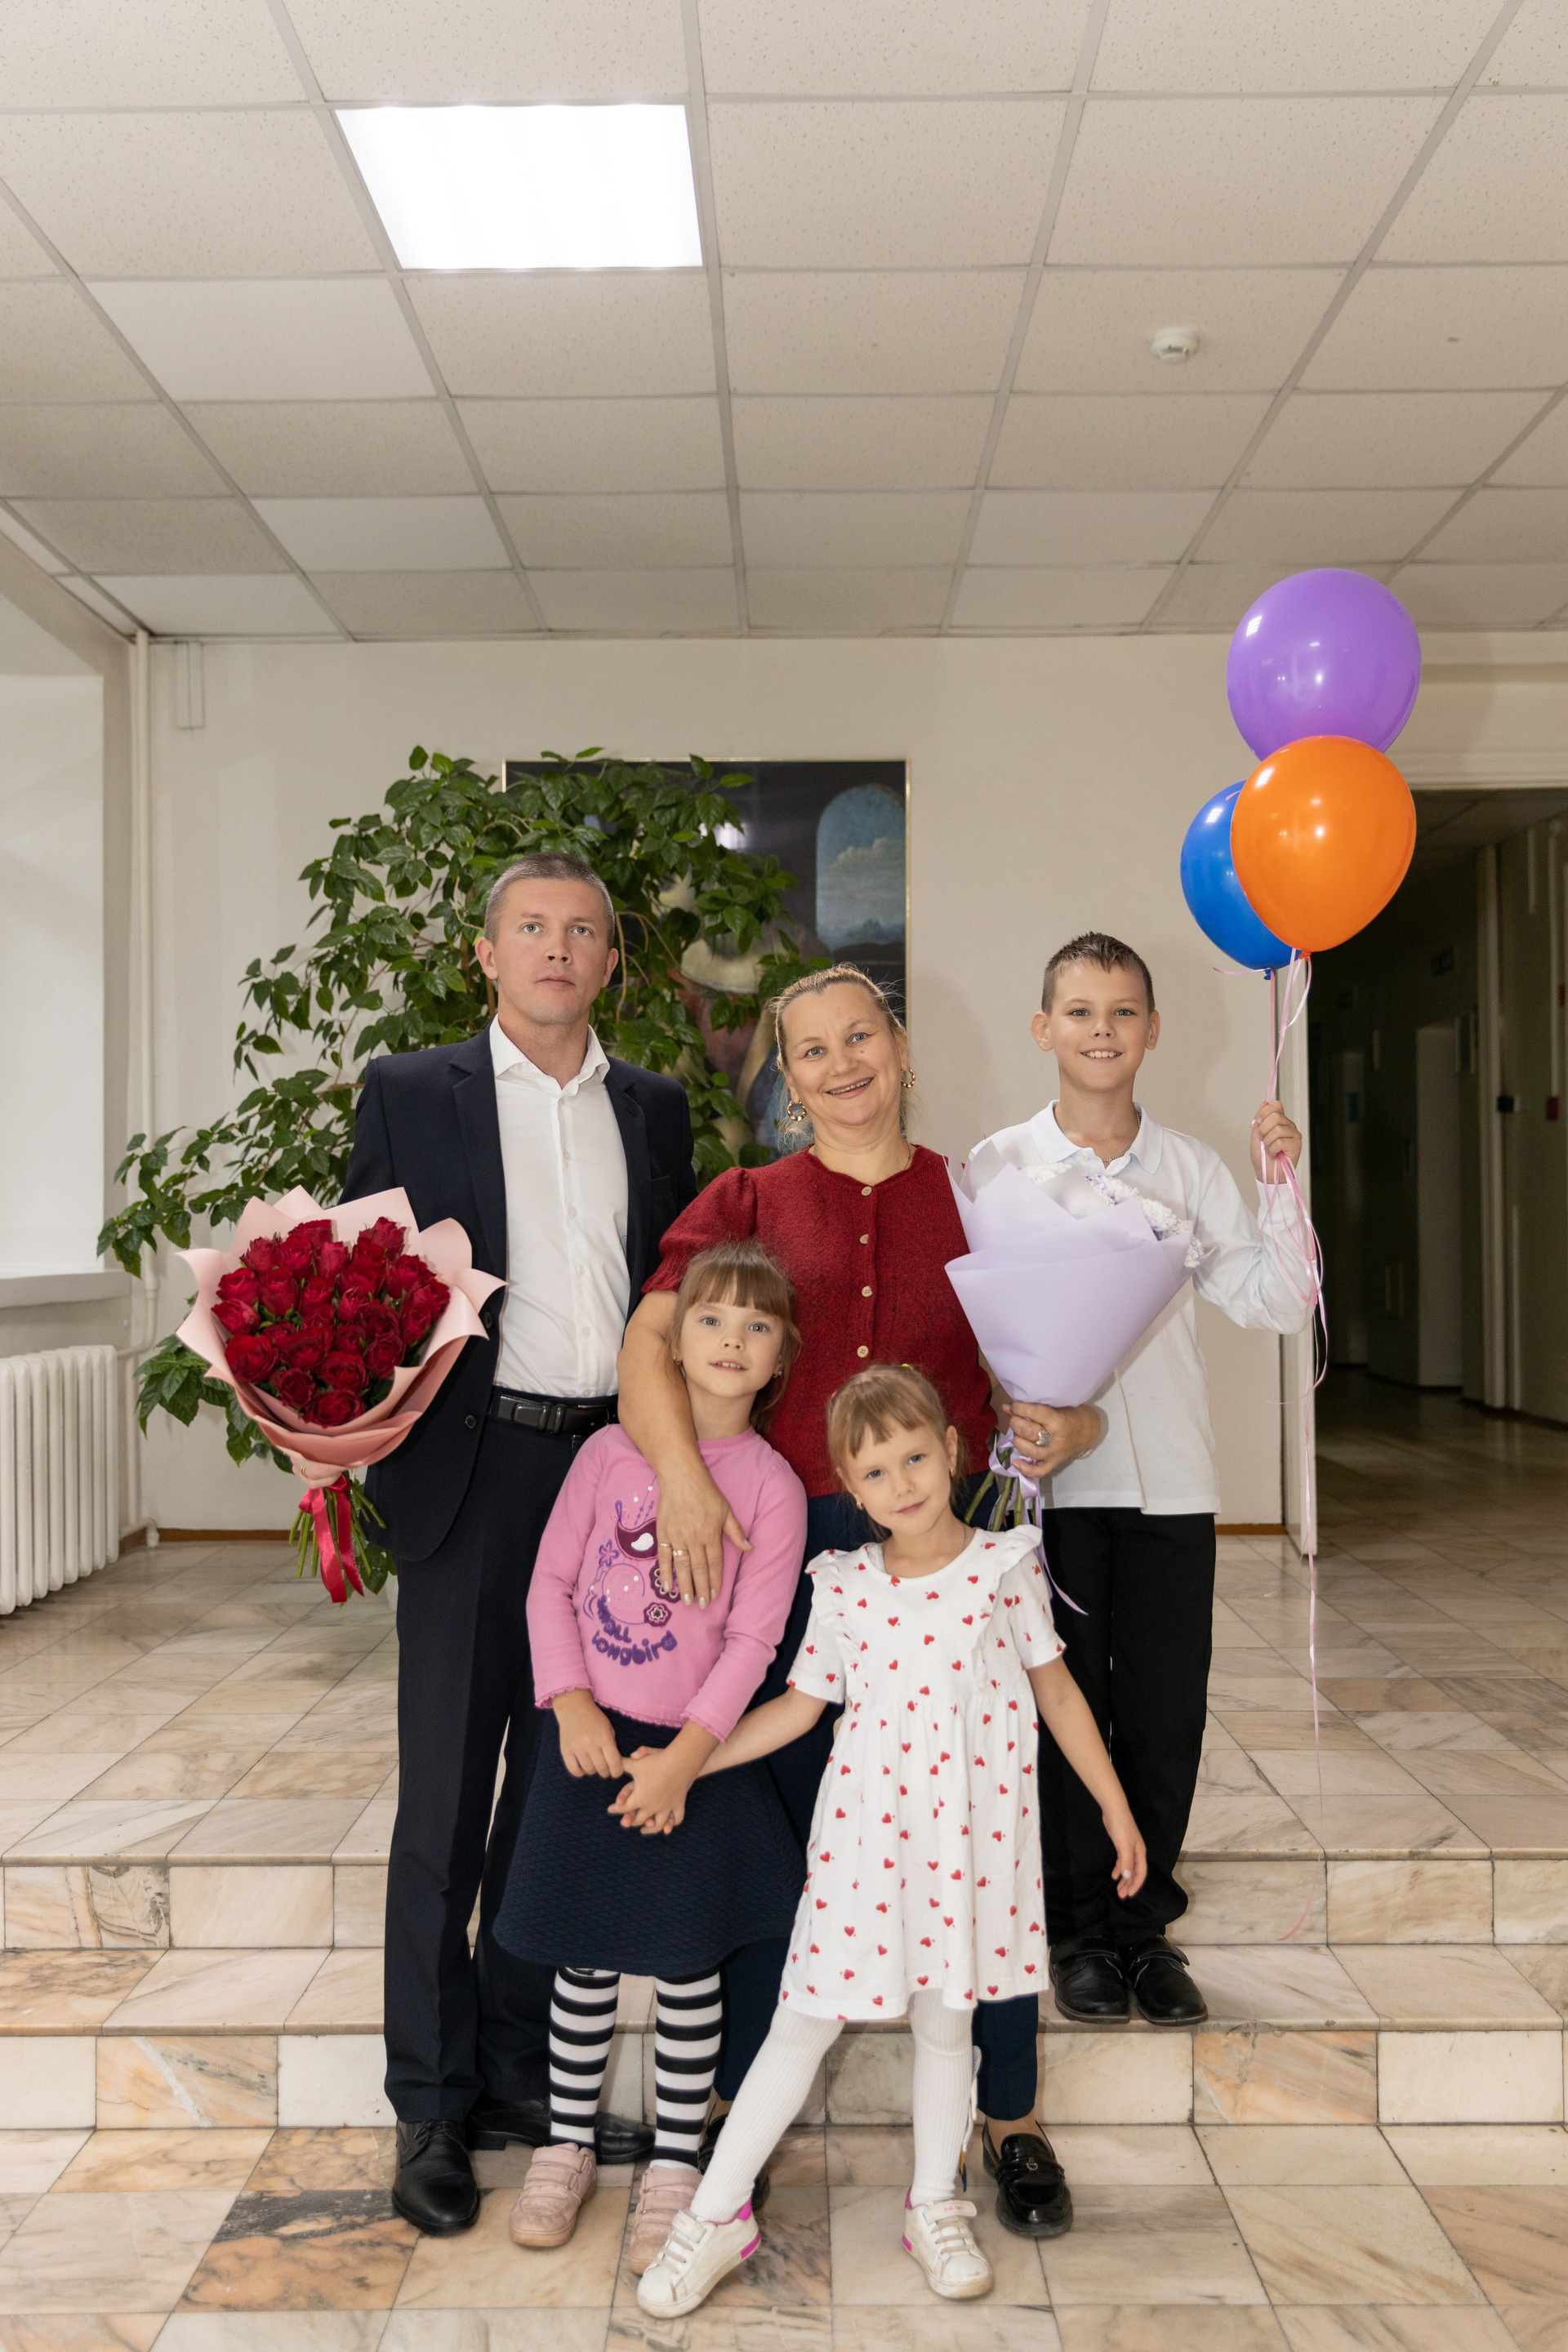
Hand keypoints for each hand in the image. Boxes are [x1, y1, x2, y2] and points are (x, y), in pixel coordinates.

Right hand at [552, 1691, 623, 1778]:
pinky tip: (583, 1768)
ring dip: (593, 1771)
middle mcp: (590, 1743)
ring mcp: (577, 1747)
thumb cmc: (594, 1718)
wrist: (573, 1708)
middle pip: (602, 1768)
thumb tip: (615, 1764)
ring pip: (589, 1770)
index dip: (617, 1771)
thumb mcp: (608, 1727)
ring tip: (594, 1766)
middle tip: (606, 1770)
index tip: (616, 1773)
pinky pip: (573, 1770)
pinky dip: (580, 1773)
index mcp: (604, 1737)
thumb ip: (612, 1745)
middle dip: (606, 1772)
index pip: (614, 1762)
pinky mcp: (566, 1750)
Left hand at [608, 1746, 693, 1834]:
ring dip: (650, 1829)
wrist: (679, 1763)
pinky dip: (672, 1823)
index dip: (616, 1809)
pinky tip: (668, 1826)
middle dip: (630, 1820)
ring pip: (657, 1824)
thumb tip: (613, 1763)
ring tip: (644, 1829)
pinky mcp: (678, 1805)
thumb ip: (623, 1763)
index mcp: (639, 1798)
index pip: (624, 1807)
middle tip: (625, 1822)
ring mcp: (666, 1808)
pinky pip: (676, 1818)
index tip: (610, 1810)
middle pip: (638, 1819)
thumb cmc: (656, 1762)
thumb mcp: (636, 1763)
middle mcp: (651, 1807)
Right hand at [655, 1458, 749, 1608]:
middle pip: (698, 1569)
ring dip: (684, 1585)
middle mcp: (694, 1539)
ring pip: (681, 1567)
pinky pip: (663, 1557)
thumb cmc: (706, 1492)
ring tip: (686, 1600)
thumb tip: (750, 1548)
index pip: (714, 1563)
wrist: (680, 1477)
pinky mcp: (663, 1534)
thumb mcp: (726, 1510)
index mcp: (711, 1534)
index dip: (714, 1581)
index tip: (714, 1595)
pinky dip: (664, 1572)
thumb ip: (736, 1532)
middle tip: (700, 1605)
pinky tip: (666, 1586)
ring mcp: (677, 1537)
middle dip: (700, 1589)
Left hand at [1007, 1401, 1099, 1477]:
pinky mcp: (1054, 1463)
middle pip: (1028, 1432)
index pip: (1034, 1413)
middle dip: (1015, 1422)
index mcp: (1058, 1420)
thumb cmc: (1071, 1414)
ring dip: (1017, 1440)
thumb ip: (1033, 1407)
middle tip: (1015, 1418)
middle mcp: (1056, 1438)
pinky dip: (1025, 1469)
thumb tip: (1007, 1407)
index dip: (1019, 1408)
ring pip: (1029, 1450)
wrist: (1088, 1430)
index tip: (1013, 1405)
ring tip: (1017, 1434)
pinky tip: (1015, 1462)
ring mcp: (1055, 1453)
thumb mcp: (1055, 1406)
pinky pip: (1039, 1471)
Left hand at [1105, 1806, 1146, 1898]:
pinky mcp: (1120, 1846)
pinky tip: (1114, 1875)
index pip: (1141, 1873)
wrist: (1114, 1811)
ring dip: (1124, 1879)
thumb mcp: (1124, 1846)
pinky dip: (1119, 1869)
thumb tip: (1128, 1877)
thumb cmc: (1121, 1828)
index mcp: (1140, 1853)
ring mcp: (1128, 1849)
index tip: (1129, 1894)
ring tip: (1118, 1889)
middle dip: (1129, 1884)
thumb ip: (1126, 1862)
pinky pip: (1122, 1862)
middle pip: (1134, 1872)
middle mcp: (1136, 1853)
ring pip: (1128, 1868)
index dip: (1136, 1884)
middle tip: (1121, 1895)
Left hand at [1251, 1099, 1301, 1184]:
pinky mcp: (1296, 1144)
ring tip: (1269, 1149)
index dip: (1264, 1113)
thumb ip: (1260, 1118)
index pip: (1275, 1105)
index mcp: (1279, 1121)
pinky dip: (1272, 1150)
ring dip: (1268, 1142)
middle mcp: (1288, 1125)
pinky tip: (1275, 1154)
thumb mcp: (1256, 1134)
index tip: (1258, 1123)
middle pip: (1275, 1116)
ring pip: (1277, 1129)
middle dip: (1263, 1130)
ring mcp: (1294, 1134)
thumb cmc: (1262, 1156)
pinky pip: (1280, 1141)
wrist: (1266, 1173)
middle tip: (1264, 1141)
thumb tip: (1264, 1102)